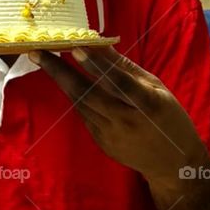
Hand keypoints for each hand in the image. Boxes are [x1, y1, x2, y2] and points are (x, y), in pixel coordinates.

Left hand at [29, 46, 208, 186]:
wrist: (173, 166)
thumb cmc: (170, 119)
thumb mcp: (157, 89)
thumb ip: (127, 69)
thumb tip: (102, 44)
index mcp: (148, 104)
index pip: (119, 83)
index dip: (98, 66)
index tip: (76, 48)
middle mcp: (126, 121)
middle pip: (88, 93)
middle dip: (60, 72)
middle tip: (36, 52)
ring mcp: (111, 135)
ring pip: (81, 104)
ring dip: (61, 81)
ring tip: (43, 60)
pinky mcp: (102, 143)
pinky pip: (85, 114)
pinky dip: (75, 96)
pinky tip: (64, 80)